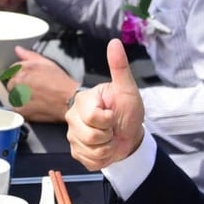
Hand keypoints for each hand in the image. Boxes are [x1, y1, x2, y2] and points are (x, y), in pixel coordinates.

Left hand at [7, 46, 80, 123]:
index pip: (12, 70)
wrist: (70, 101)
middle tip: (34, 90)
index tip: (29, 80)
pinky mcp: (21, 109)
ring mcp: (19, 96)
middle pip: (11, 84)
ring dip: (20, 98)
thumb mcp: (47, 63)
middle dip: (20, 86)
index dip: (21, 75)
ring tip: (36, 99)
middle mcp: (19, 81)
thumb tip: (18, 50)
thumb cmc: (62, 84)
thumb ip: (30, 56)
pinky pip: (15, 109)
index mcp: (24, 68)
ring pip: (12, 96)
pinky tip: (34, 107)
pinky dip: (22, 109)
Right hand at [67, 40, 145, 171]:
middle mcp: (73, 116)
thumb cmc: (128, 111)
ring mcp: (73, 136)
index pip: (92, 117)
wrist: (130, 136)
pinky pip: (89, 161)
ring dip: (106, 148)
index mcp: (84, 100)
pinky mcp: (76, 152)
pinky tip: (105, 148)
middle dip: (108, 136)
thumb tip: (115, 42)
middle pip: (90, 136)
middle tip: (112, 128)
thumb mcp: (127, 90)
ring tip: (110, 138)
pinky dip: (102, 158)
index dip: (108, 120)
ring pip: (89, 150)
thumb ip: (119, 67)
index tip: (113, 115)